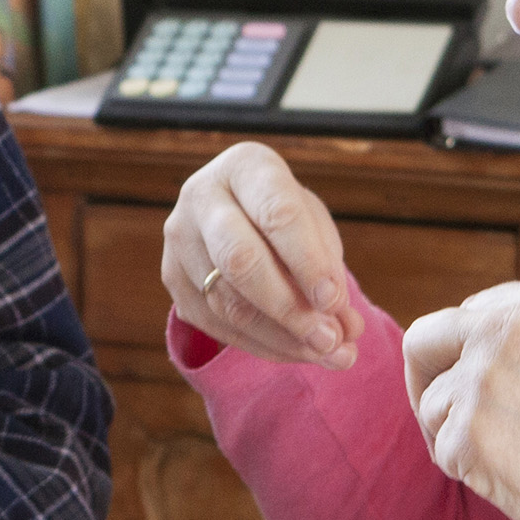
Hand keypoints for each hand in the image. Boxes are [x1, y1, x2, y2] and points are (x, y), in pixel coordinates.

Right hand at [161, 142, 359, 367]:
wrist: (238, 214)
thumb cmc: (285, 217)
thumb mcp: (313, 226)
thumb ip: (329, 271)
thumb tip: (345, 330)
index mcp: (244, 167)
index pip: (276, 213)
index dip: (307, 261)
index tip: (334, 301)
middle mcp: (201, 197)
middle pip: (240, 260)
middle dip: (289, 307)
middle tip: (329, 339)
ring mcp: (179, 240)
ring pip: (226, 302)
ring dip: (281, 336)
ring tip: (327, 353)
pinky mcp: (173, 280)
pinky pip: (216, 325)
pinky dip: (262, 345)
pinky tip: (296, 351)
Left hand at [399, 279, 519, 519]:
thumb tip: (465, 339)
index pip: (470, 313)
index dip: (468, 352)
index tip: (482, 379)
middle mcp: (506, 329)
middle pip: (423, 340)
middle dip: (423, 376)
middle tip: (442, 411)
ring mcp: (482, 380)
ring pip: (433, 403)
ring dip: (457, 431)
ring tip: (512, 454)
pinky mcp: (467, 432)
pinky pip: (443, 448)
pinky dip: (465, 467)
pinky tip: (510, 475)